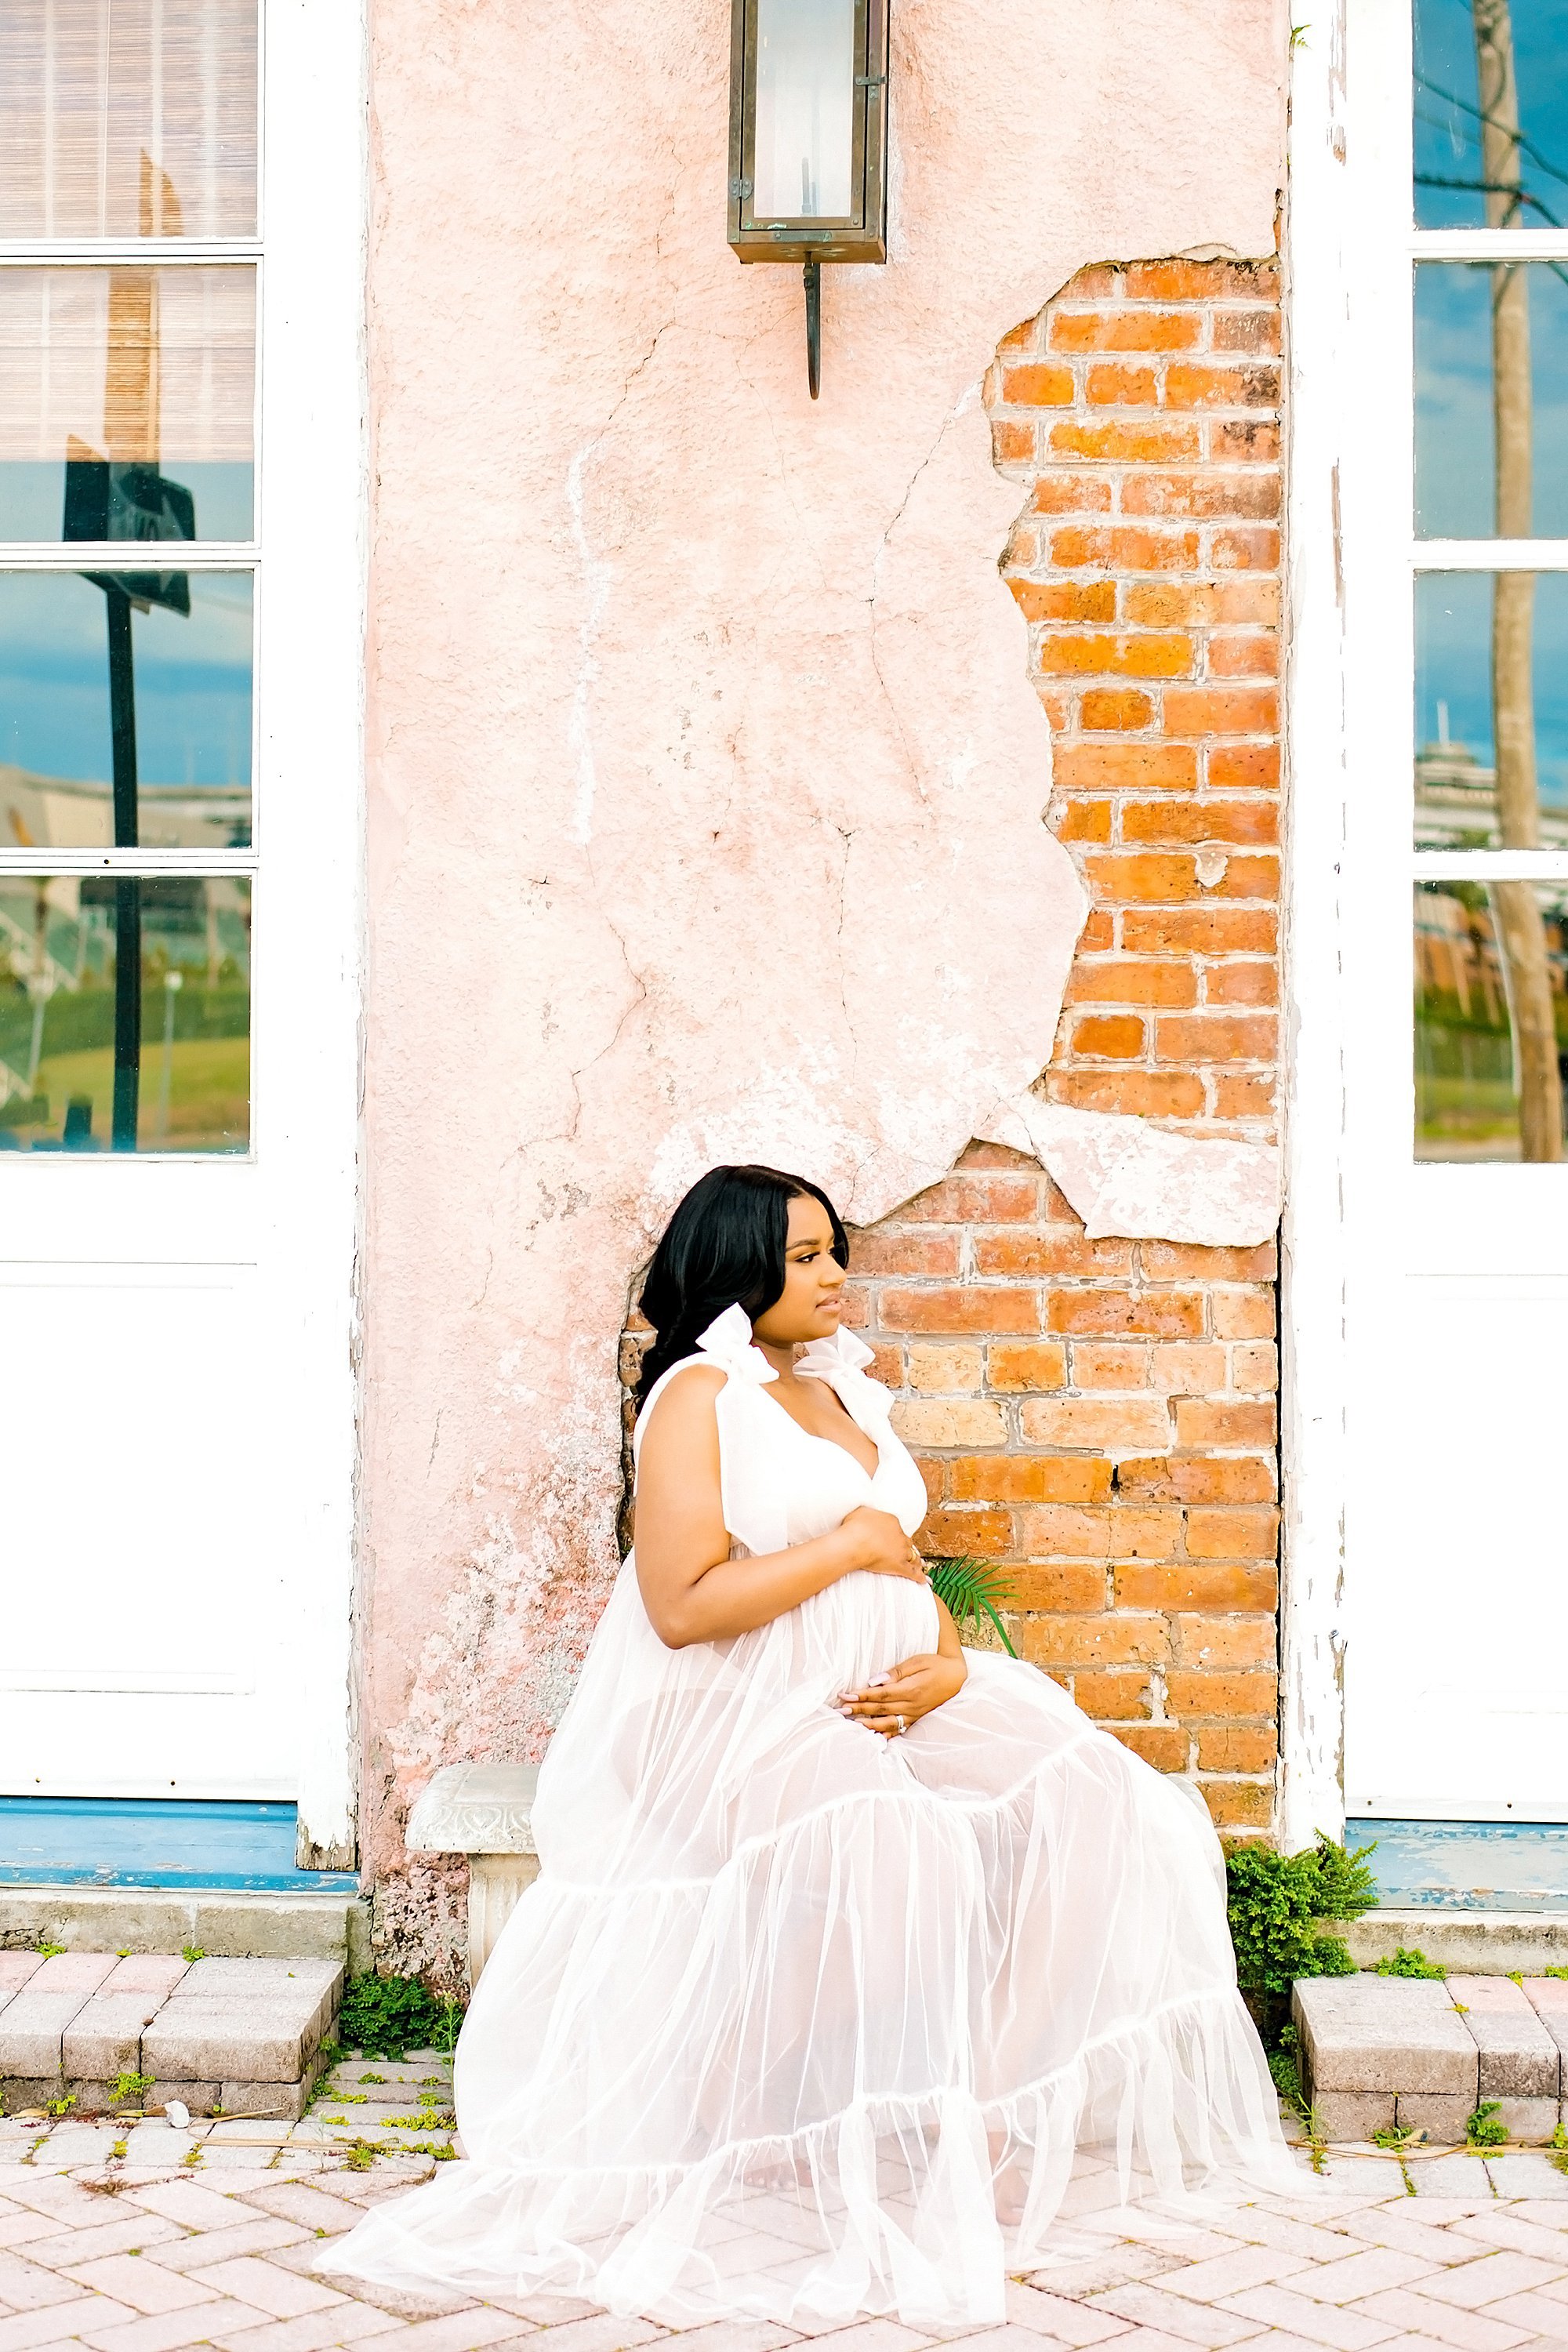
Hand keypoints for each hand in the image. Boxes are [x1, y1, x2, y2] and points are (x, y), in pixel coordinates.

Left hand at [836, 1648, 966, 1737]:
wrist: (958, 1677)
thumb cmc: (936, 1665)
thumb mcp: (917, 1661)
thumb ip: (897, 1672)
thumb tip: (875, 1681)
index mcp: (911, 1689)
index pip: (880, 1695)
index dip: (862, 1695)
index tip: (845, 1695)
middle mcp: (912, 1706)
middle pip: (880, 1709)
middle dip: (859, 1709)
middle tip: (840, 1710)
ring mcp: (915, 1715)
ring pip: (888, 1723)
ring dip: (868, 1724)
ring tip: (852, 1724)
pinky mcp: (917, 1719)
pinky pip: (900, 1730)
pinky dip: (886, 1735)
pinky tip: (874, 1737)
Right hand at [839, 1506, 927, 1582]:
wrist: (855, 1542)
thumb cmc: (854, 1528)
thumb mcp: (860, 1513)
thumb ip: (868, 1514)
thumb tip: (868, 1516)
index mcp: (892, 1522)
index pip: (897, 1529)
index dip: (894, 1535)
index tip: (891, 1539)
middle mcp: (900, 1536)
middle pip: (907, 1542)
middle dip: (906, 1547)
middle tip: (906, 1551)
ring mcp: (901, 1551)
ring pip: (913, 1556)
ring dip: (916, 1560)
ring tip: (919, 1564)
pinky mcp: (900, 1566)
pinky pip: (912, 1572)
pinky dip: (919, 1577)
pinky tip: (923, 1580)